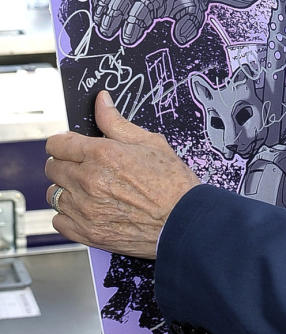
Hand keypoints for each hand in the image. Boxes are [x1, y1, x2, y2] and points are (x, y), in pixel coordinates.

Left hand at [45, 92, 200, 256]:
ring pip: (54, 194)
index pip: (57, 144)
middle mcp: (88, 181)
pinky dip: (70, 216)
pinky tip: (89, 210)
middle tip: (88, 169)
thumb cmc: (173, 183)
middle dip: (66, 164)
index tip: (74, 148)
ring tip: (91, 192)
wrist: (185, 222)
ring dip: (68, 190)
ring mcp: (85, 209)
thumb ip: (116, 122)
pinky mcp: (87, 232)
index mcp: (101, 154)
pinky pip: (59, 221)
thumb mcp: (149, 143)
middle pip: (52, 168)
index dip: (66, 143)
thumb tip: (101, 101)